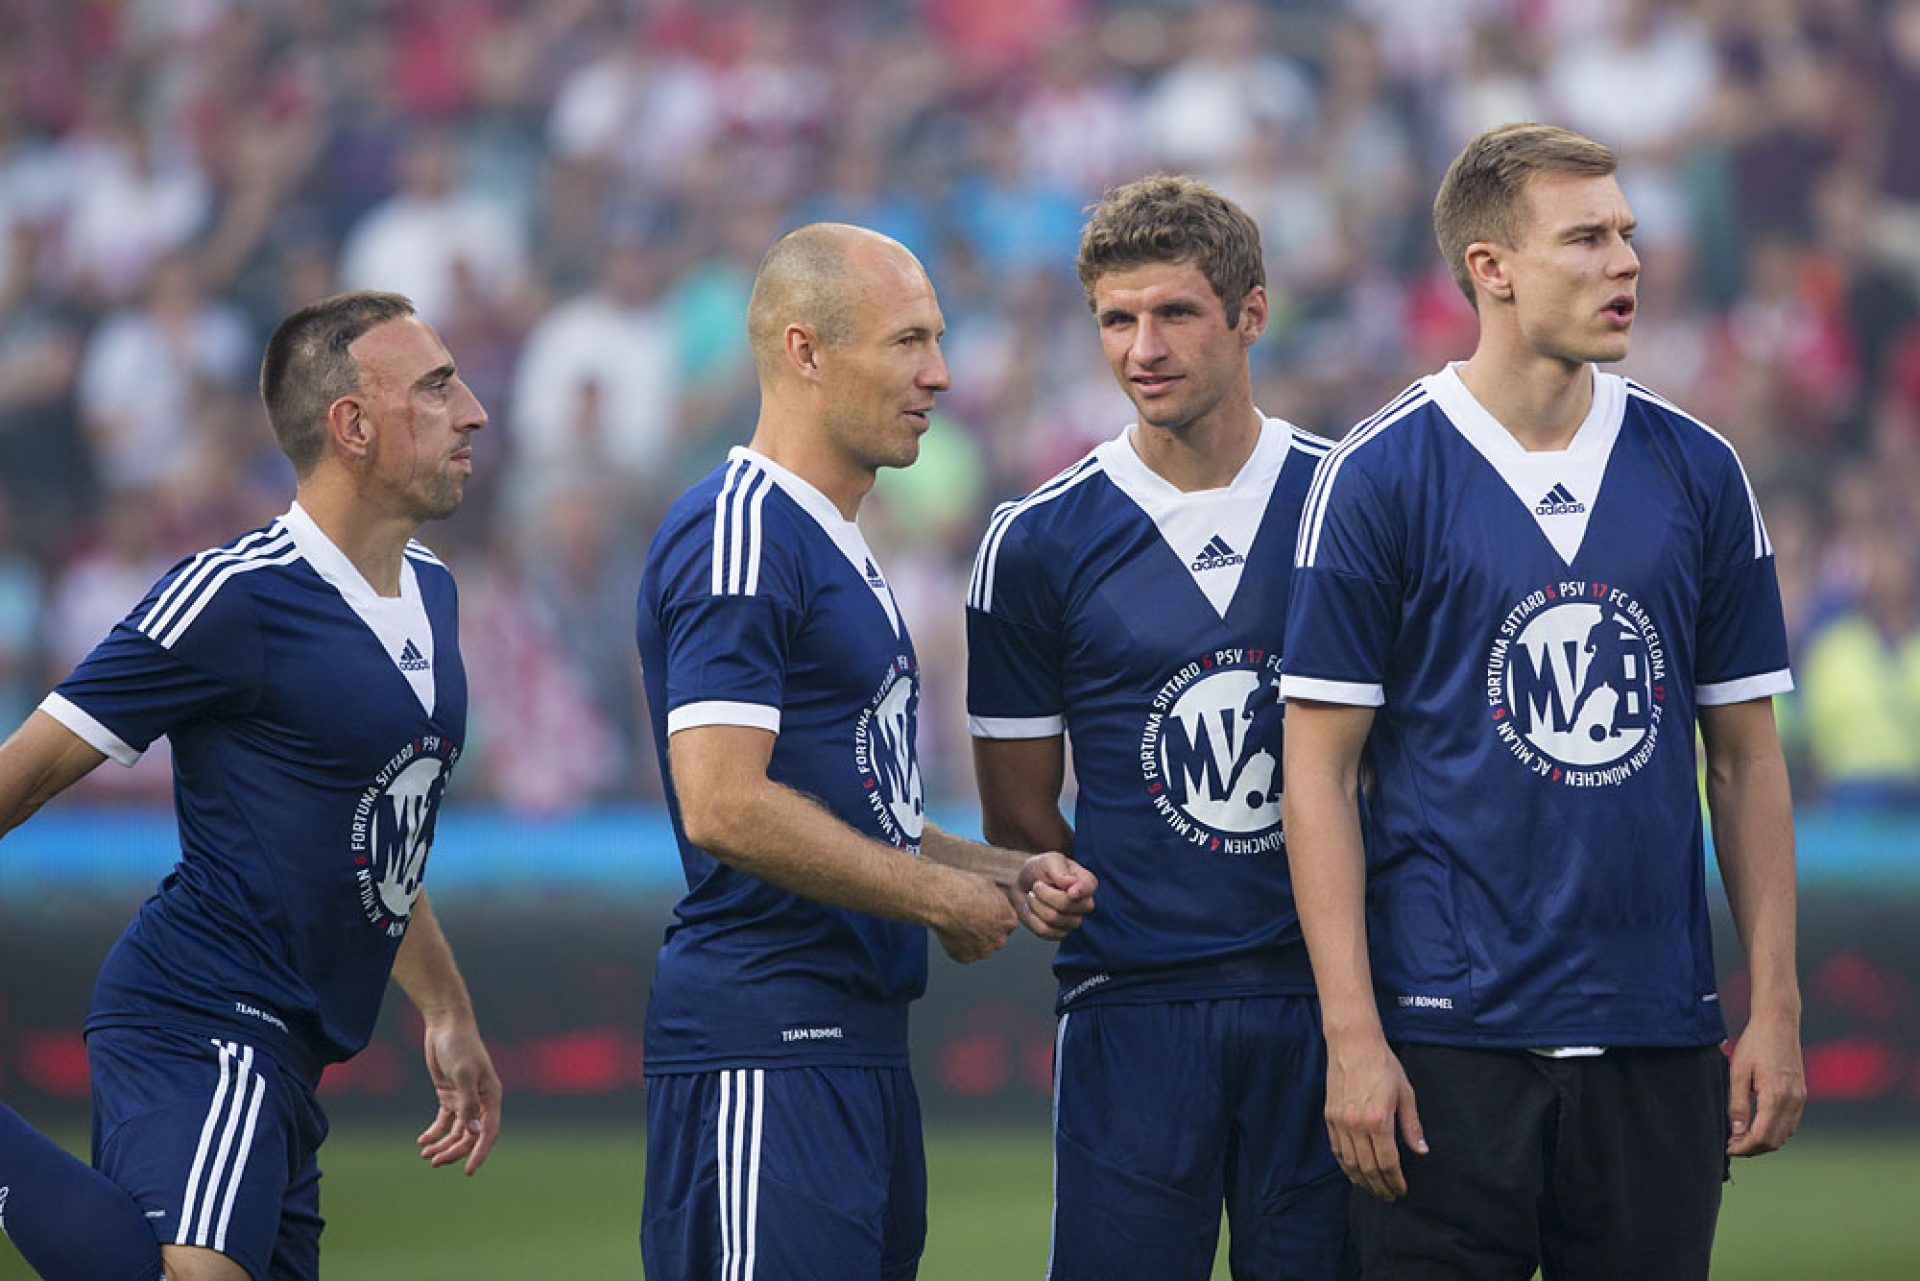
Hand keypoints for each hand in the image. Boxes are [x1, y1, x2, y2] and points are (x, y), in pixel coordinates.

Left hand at [417, 1009, 501, 1175]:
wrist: (446, 1025)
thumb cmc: (460, 1046)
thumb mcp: (464, 1074)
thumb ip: (468, 1104)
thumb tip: (473, 1133)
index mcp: (491, 1097)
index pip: (489, 1132)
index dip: (480, 1153)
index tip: (468, 1171)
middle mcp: (481, 1101)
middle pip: (470, 1136)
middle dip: (454, 1151)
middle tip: (434, 1162)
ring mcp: (464, 1099)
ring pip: (456, 1131)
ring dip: (442, 1144)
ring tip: (425, 1155)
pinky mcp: (450, 1095)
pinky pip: (444, 1121)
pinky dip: (434, 1132)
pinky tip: (422, 1140)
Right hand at [934, 868, 1017, 962]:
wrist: (944, 900)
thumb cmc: (964, 889)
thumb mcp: (988, 886)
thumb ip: (996, 901)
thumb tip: (993, 901)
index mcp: (1008, 921)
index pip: (1007, 926)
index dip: (994, 921)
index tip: (983, 916)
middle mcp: (999, 939)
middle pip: (995, 940)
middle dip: (985, 933)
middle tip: (969, 921)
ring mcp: (982, 950)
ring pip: (979, 949)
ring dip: (971, 942)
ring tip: (957, 926)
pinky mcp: (965, 957)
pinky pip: (963, 954)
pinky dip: (957, 947)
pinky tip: (950, 933)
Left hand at [1011, 853, 1096, 939]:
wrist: (1021, 884)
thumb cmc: (1039, 869)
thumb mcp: (1048, 860)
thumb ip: (1060, 870)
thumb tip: (1071, 884)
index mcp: (1086, 883)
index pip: (1089, 888)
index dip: (1080, 891)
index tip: (1069, 891)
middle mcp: (1084, 904)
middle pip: (1068, 905)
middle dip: (1046, 895)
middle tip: (1036, 885)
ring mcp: (1072, 921)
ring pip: (1054, 919)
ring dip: (1036, 905)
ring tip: (1032, 896)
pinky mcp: (1058, 933)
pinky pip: (1044, 930)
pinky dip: (1032, 918)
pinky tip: (1032, 909)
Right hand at [1324, 1032, 1425, 1201]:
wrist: (1353, 1043)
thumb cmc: (1382, 1064)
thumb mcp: (1405, 1093)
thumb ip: (1412, 1126)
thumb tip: (1421, 1151)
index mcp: (1378, 1120)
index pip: (1387, 1162)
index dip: (1395, 1180)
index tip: (1401, 1190)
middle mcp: (1356, 1124)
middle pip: (1367, 1167)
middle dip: (1379, 1186)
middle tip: (1389, 1197)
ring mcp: (1340, 1121)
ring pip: (1349, 1163)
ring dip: (1362, 1181)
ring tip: (1373, 1189)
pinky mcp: (1329, 1116)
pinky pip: (1336, 1149)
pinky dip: (1345, 1165)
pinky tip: (1354, 1172)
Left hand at [1726, 1015, 1804, 1156]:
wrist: (1778, 1023)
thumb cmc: (1755, 1043)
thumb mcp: (1738, 1072)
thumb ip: (1738, 1104)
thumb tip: (1737, 1132)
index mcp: (1776, 1097)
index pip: (1762, 1136)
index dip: (1744, 1147)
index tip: (1727, 1148)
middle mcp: (1793, 1101)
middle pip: (1775, 1140)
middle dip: (1753, 1148)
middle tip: (1731, 1145)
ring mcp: (1800, 1099)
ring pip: (1785, 1134)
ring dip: (1764, 1141)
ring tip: (1741, 1138)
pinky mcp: (1801, 1094)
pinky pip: (1791, 1123)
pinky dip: (1775, 1131)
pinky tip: (1757, 1126)